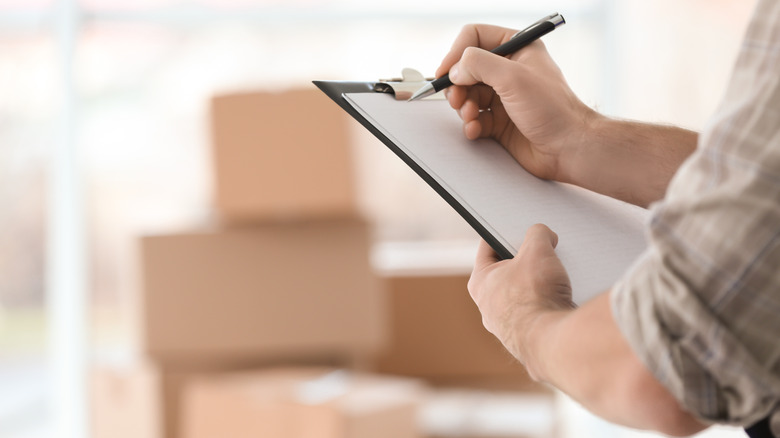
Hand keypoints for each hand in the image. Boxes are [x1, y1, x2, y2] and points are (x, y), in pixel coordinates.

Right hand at [437, 24, 596, 181]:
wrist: (568, 148)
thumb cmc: (553, 110)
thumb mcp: (513, 77)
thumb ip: (479, 64)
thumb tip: (455, 69)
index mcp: (518, 48)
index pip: (476, 37)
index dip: (457, 53)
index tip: (446, 72)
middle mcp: (509, 70)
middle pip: (467, 69)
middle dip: (458, 85)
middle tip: (457, 99)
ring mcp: (504, 97)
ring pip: (467, 95)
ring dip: (463, 107)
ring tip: (471, 117)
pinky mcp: (500, 121)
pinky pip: (474, 119)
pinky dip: (470, 124)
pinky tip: (476, 130)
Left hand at [468, 224, 573, 369]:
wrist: (553, 341)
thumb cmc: (535, 297)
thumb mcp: (537, 251)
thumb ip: (537, 234)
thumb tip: (543, 235)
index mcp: (480, 282)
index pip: (488, 246)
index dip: (506, 232)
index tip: (520, 227)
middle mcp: (488, 306)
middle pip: (508, 271)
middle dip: (527, 260)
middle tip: (543, 253)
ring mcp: (506, 325)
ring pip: (523, 294)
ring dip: (539, 284)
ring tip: (555, 277)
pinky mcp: (527, 338)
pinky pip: (537, 313)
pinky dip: (548, 305)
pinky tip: (561, 300)